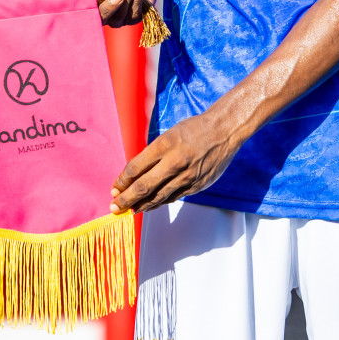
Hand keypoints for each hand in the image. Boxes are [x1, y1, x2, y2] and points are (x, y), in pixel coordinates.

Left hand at [111, 111, 238, 212]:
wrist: (224, 131)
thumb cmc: (195, 129)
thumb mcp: (168, 134)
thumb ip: (153, 154)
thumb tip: (135, 174)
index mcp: (164, 145)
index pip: (135, 168)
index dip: (122, 181)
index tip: (114, 188)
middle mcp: (174, 162)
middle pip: (144, 186)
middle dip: (126, 199)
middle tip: (115, 207)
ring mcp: (187, 176)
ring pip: (158, 196)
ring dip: (142, 205)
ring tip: (130, 210)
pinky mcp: (197, 185)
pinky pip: (174, 197)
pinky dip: (160, 202)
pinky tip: (151, 205)